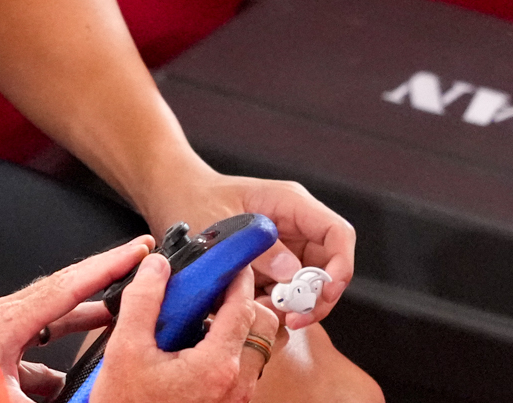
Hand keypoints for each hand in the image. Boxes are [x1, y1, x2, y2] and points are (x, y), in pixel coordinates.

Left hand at [0, 236, 152, 400]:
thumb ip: (42, 393)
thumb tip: (70, 396)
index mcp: (10, 320)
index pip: (70, 284)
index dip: (109, 266)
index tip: (139, 249)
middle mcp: (6, 317)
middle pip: (66, 291)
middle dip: (104, 279)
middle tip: (138, 265)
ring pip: (52, 322)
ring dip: (83, 324)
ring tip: (113, 328)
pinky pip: (33, 353)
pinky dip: (53, 366)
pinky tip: (61, 388)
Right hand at [95, 255, 278, 402]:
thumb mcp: (125, 349)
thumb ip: (144, 300)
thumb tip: (157, 266)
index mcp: (216, 365)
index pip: (243, 307)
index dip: (238, 278)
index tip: (230, 261)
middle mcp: (236, 384)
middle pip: (263, 327)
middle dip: (244, 302)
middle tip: (216, 291)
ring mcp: (236, 399)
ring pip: (258, 349)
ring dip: (239, 328)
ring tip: (204, 319)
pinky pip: (246, 369)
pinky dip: (232, 350)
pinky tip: (198, 346)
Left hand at [138, 170, 353, 328]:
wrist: (172, 195)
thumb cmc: (194, 199)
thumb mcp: (223, 225)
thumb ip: (260, 250)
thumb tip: (292, 273)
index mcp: (290, 204)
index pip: (337, 234)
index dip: (340, 267)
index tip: (322, 295)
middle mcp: (294, 224)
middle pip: (328, 265)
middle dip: (316, 297)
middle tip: (292, 318)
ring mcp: (284, 244)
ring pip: (308, 283)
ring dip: (293, 305)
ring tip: (264, 313)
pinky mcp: (270, 263)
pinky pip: (285, 290)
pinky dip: (275, 305)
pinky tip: (253, 309)